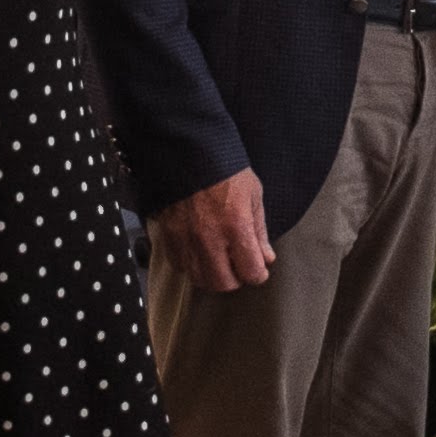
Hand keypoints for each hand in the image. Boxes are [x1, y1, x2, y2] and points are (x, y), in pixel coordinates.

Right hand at [159, 169, 274, 293]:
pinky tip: (199, 252)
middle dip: (235, 278)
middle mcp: (210, 238)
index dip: (259, 273)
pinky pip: (179, 266)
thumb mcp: (252, 194)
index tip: (259, 268)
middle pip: (223, 283)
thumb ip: (259, 230)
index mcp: (236, 227)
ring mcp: (187, 240)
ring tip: (219, 261)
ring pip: (199, 279)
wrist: (188, 153)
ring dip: (212, 275)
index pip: (251, 272)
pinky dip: (191, 265)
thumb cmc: (224, 169)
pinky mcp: (169, 236)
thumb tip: (266, 257)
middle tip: (238, 266)